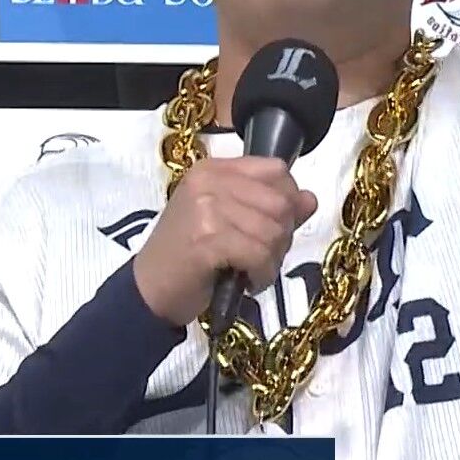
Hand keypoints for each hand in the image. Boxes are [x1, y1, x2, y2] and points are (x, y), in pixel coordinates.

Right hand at [132, 156, 318, 327]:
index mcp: (213, 170)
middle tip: (263, 257)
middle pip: (280, 201)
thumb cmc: (188, 257)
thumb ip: (268, 206)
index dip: (288, 200)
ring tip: (252, 271)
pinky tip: (246, 282)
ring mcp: (206, 208)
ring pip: (273, 231)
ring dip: (271, 260)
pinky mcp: (207, 239)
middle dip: (282, 236)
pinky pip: (259, 254)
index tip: (276, 226)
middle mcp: (209, 182)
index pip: (275, 169)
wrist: (149, 289)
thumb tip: (310, 199)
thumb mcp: (227, 222)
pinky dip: (261, 274)